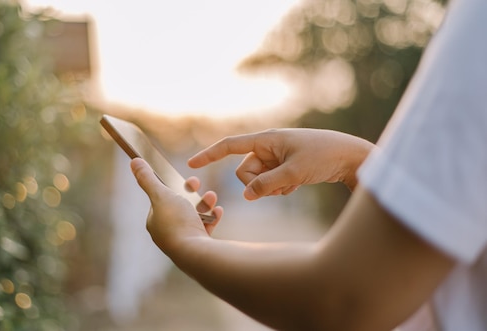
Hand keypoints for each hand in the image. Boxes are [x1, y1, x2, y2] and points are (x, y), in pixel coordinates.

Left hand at [130, 158, 222, 253]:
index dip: (171, 187)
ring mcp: (184, 241)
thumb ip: (148, 178)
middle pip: (179, 208)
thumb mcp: (161, 194)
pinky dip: (212, 218)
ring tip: (211, 196)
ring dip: (204, 204)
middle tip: (196, 183)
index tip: (180, 178)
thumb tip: (133, 161)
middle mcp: (167, 234)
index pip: (161, 201)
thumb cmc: (177, 223)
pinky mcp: (199, 247)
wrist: (196, 253)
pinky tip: (217, 211)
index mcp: (156, 222)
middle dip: (190, 193)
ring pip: (194, 217)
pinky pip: (206, 228)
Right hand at [188, 129, 374, 199]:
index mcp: (266, 139)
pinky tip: (297, 184)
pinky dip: (279, 188)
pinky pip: (269, 183)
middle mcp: (267, 147)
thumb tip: (246, 195)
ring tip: (293, 184)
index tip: (191, 164)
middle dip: (257, 183)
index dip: (209, 155)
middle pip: (243, 172)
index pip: (230, 146)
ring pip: (256, 180)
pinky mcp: (283, 167)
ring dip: (270, 188)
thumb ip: (266, 185)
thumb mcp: (293, 173)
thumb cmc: (323, 156)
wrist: (351, 157)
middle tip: (280, 185)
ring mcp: (275, 158)